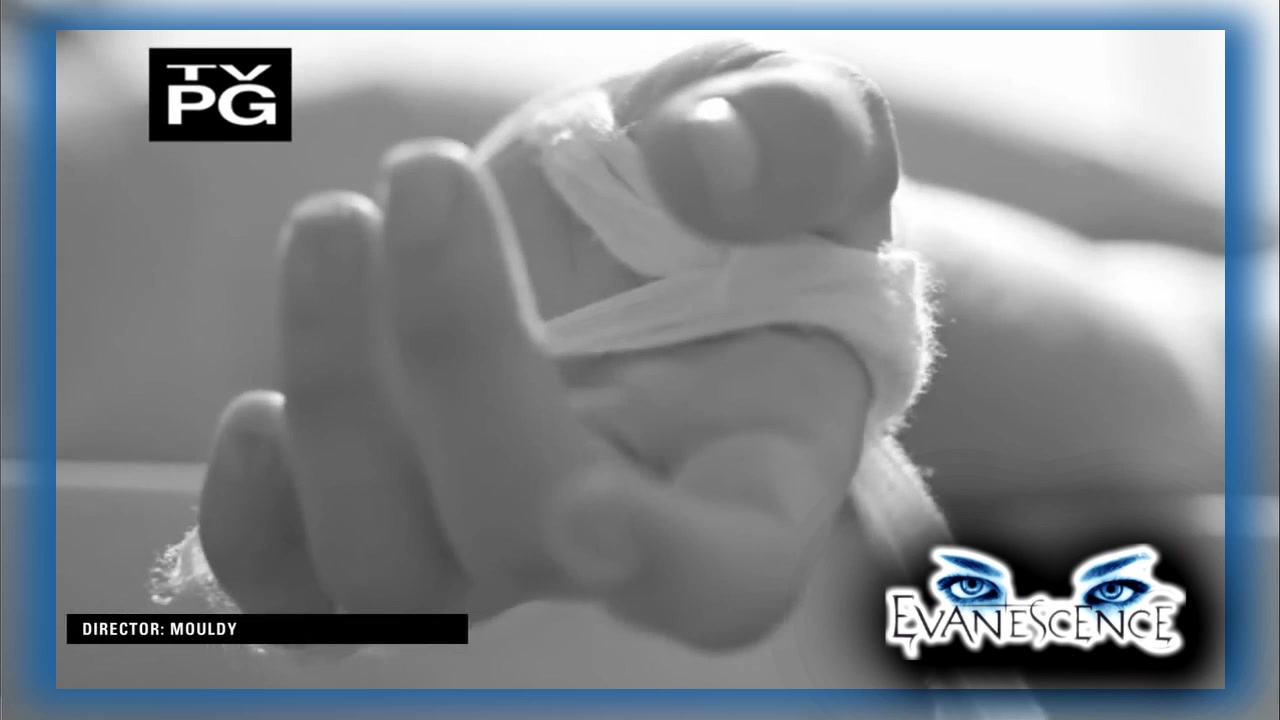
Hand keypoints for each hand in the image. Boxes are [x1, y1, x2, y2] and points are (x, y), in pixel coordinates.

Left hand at [194, 40, 902, 650]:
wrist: (649, 217)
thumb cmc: (751, 194)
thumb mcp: (813, 128)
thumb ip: (799, 140)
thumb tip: (699, 173)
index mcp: (751, 470)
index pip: (720, 576)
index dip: (659, 565)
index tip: (588, 504)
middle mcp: (612, 531)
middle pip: (516, 538)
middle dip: (459, 360)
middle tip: (432, 178)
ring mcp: (490, 532)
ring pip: (388, 571)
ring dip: (338, 403)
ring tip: (334, 227)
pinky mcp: (394, 508)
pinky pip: (300, 584)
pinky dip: (255, 521)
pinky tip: (259, 413)